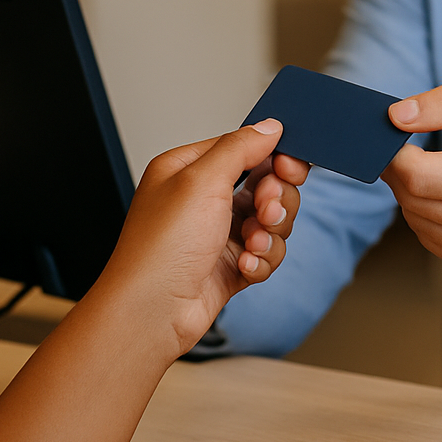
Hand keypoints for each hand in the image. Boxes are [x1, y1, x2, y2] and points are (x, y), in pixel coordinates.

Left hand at [94, 119, 306, 357]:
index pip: (244, 148)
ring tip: (251, 244)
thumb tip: (270, 127)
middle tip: (266, 209)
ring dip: (269, 233)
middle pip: (266, 184)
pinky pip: (265, 254)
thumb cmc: (161, 248)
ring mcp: (217, 234)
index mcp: (189, 170)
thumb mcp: (202, 180)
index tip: (290, 166)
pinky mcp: (229, 266)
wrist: (151, 313)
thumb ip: (241, 148)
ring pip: (271, 222)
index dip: (273, 156)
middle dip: (274, 199)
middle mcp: (203, 200)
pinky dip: (261, 261)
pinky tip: (243, 267)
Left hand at [382, 84, 441, 276]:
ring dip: (412, 193)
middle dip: (400, 171)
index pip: (420, 177)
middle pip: (414, 201)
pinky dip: (427, 215)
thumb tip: (397, 116)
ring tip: (436, 169)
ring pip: (417, 222)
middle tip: (407, 148)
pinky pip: (432, 241)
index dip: (395, 154)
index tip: (394, 134)